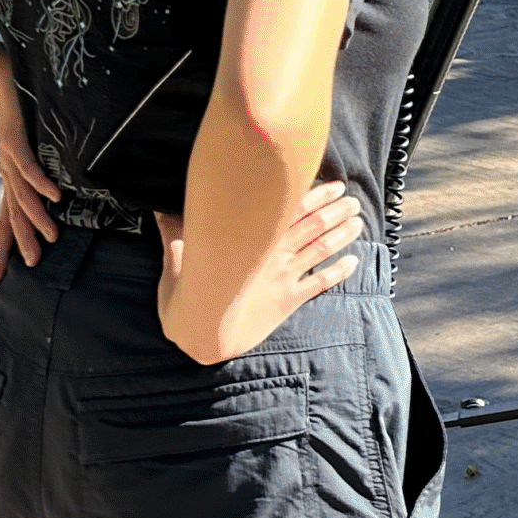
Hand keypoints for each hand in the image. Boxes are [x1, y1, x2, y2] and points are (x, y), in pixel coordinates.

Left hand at [0, 38, 62, 282]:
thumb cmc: (15, 100)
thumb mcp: (29, 135)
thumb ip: (42, 156)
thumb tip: (62, 173)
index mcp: (9, 173)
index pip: (5, 215)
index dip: (4, 244)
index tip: (0, 274)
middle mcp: (6, 169)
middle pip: (10, 214)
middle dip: (19, 242)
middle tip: (29, 266)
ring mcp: (7, 156)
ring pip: (21, 196)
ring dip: (36, 219)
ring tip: (51, 240)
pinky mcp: (13, 138)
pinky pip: (28, 166)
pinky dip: (40, 184)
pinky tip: (54, 198)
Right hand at [155, 181, 364, 363]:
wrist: (204, 334)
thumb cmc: (189, 296)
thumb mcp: (178, 258)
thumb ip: (175, 231)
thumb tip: (158, 210)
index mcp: (253, 239)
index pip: (290, 208)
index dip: (315, 195)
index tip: (334, 184)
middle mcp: (274, 253)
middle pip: (313, 224)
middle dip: (335, 210)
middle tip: (353, 198)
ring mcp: (284, 277)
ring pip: (322, 248)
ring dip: (342, 233)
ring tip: (359, 220)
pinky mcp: (288, 300)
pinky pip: (320, 283)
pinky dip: (339, 271)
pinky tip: (354, 262)